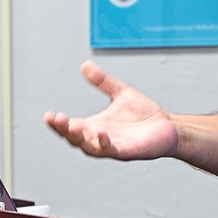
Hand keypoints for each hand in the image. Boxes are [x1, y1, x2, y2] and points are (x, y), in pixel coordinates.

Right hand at [44, 61, 179, 160]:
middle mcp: (100, 138)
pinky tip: (101, 133)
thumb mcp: (120, 93)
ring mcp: (113, 147)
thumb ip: (102, 82)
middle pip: (75, 139)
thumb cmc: (145, 115)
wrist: (169, 127)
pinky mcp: (128, 152)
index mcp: (95, 126)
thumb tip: (85, 65)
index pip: (71, 127)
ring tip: (71, 127)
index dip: (58, 124)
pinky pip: (113, 150)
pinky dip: (105, 144)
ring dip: (80, 139)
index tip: (48, 115)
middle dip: (64, 130)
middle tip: (56, 119)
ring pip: (90, 148)